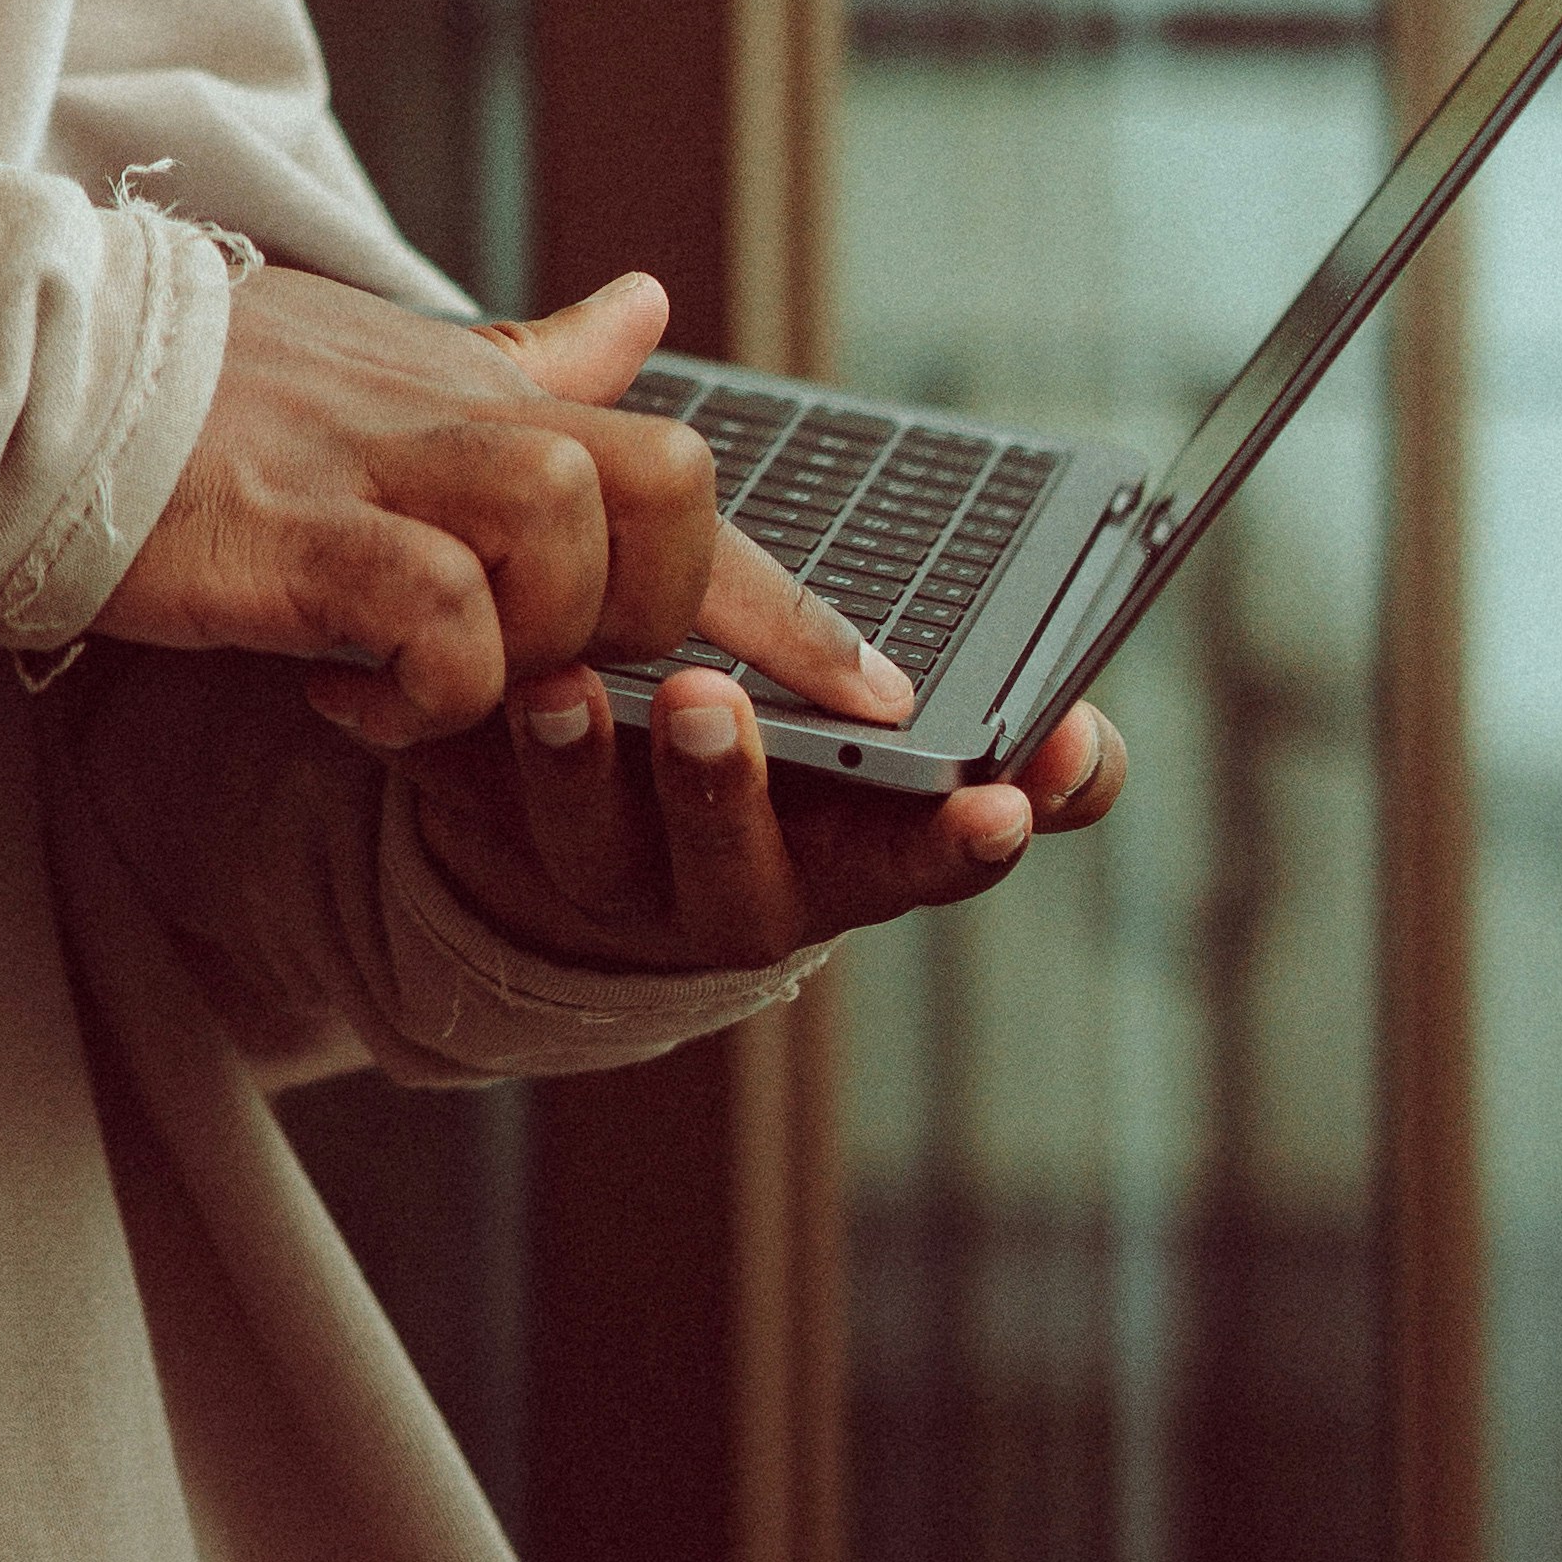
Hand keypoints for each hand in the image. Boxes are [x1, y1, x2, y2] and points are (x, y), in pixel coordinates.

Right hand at [93, 267, 920, 754]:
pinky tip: (350, 699)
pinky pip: (437, 617)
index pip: (679, 476)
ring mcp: (382, 467)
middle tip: (578, 685)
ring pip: (567, 543)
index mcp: (486, 391)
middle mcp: (458, 417)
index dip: (788, 602)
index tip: (883, 697)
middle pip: (663, 490)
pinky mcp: (302, 531)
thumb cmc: (206, 387)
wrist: (33, 373)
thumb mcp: (389, 359)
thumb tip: (645, 305)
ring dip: (525, 653)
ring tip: (427, 688)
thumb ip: (528, 357)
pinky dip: (423, 689)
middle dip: (660, 616)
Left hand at [409, 665, 1129, 975]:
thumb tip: (1088, 746)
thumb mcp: (890, 738)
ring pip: (598, 846)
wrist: (594, 778)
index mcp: (850, 850)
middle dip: (727, 795)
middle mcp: (731, 883)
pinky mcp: (499, 827)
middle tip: (706, 704)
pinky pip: (482, 799)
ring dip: (576, 770)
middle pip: (742, 875)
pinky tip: (473, 677)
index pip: (928, 860)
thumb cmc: (786, 735)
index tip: (1004, 793)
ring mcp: (610, 867)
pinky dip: (473, 743)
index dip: (969, 835)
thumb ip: (995, 729)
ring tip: (562, 688)